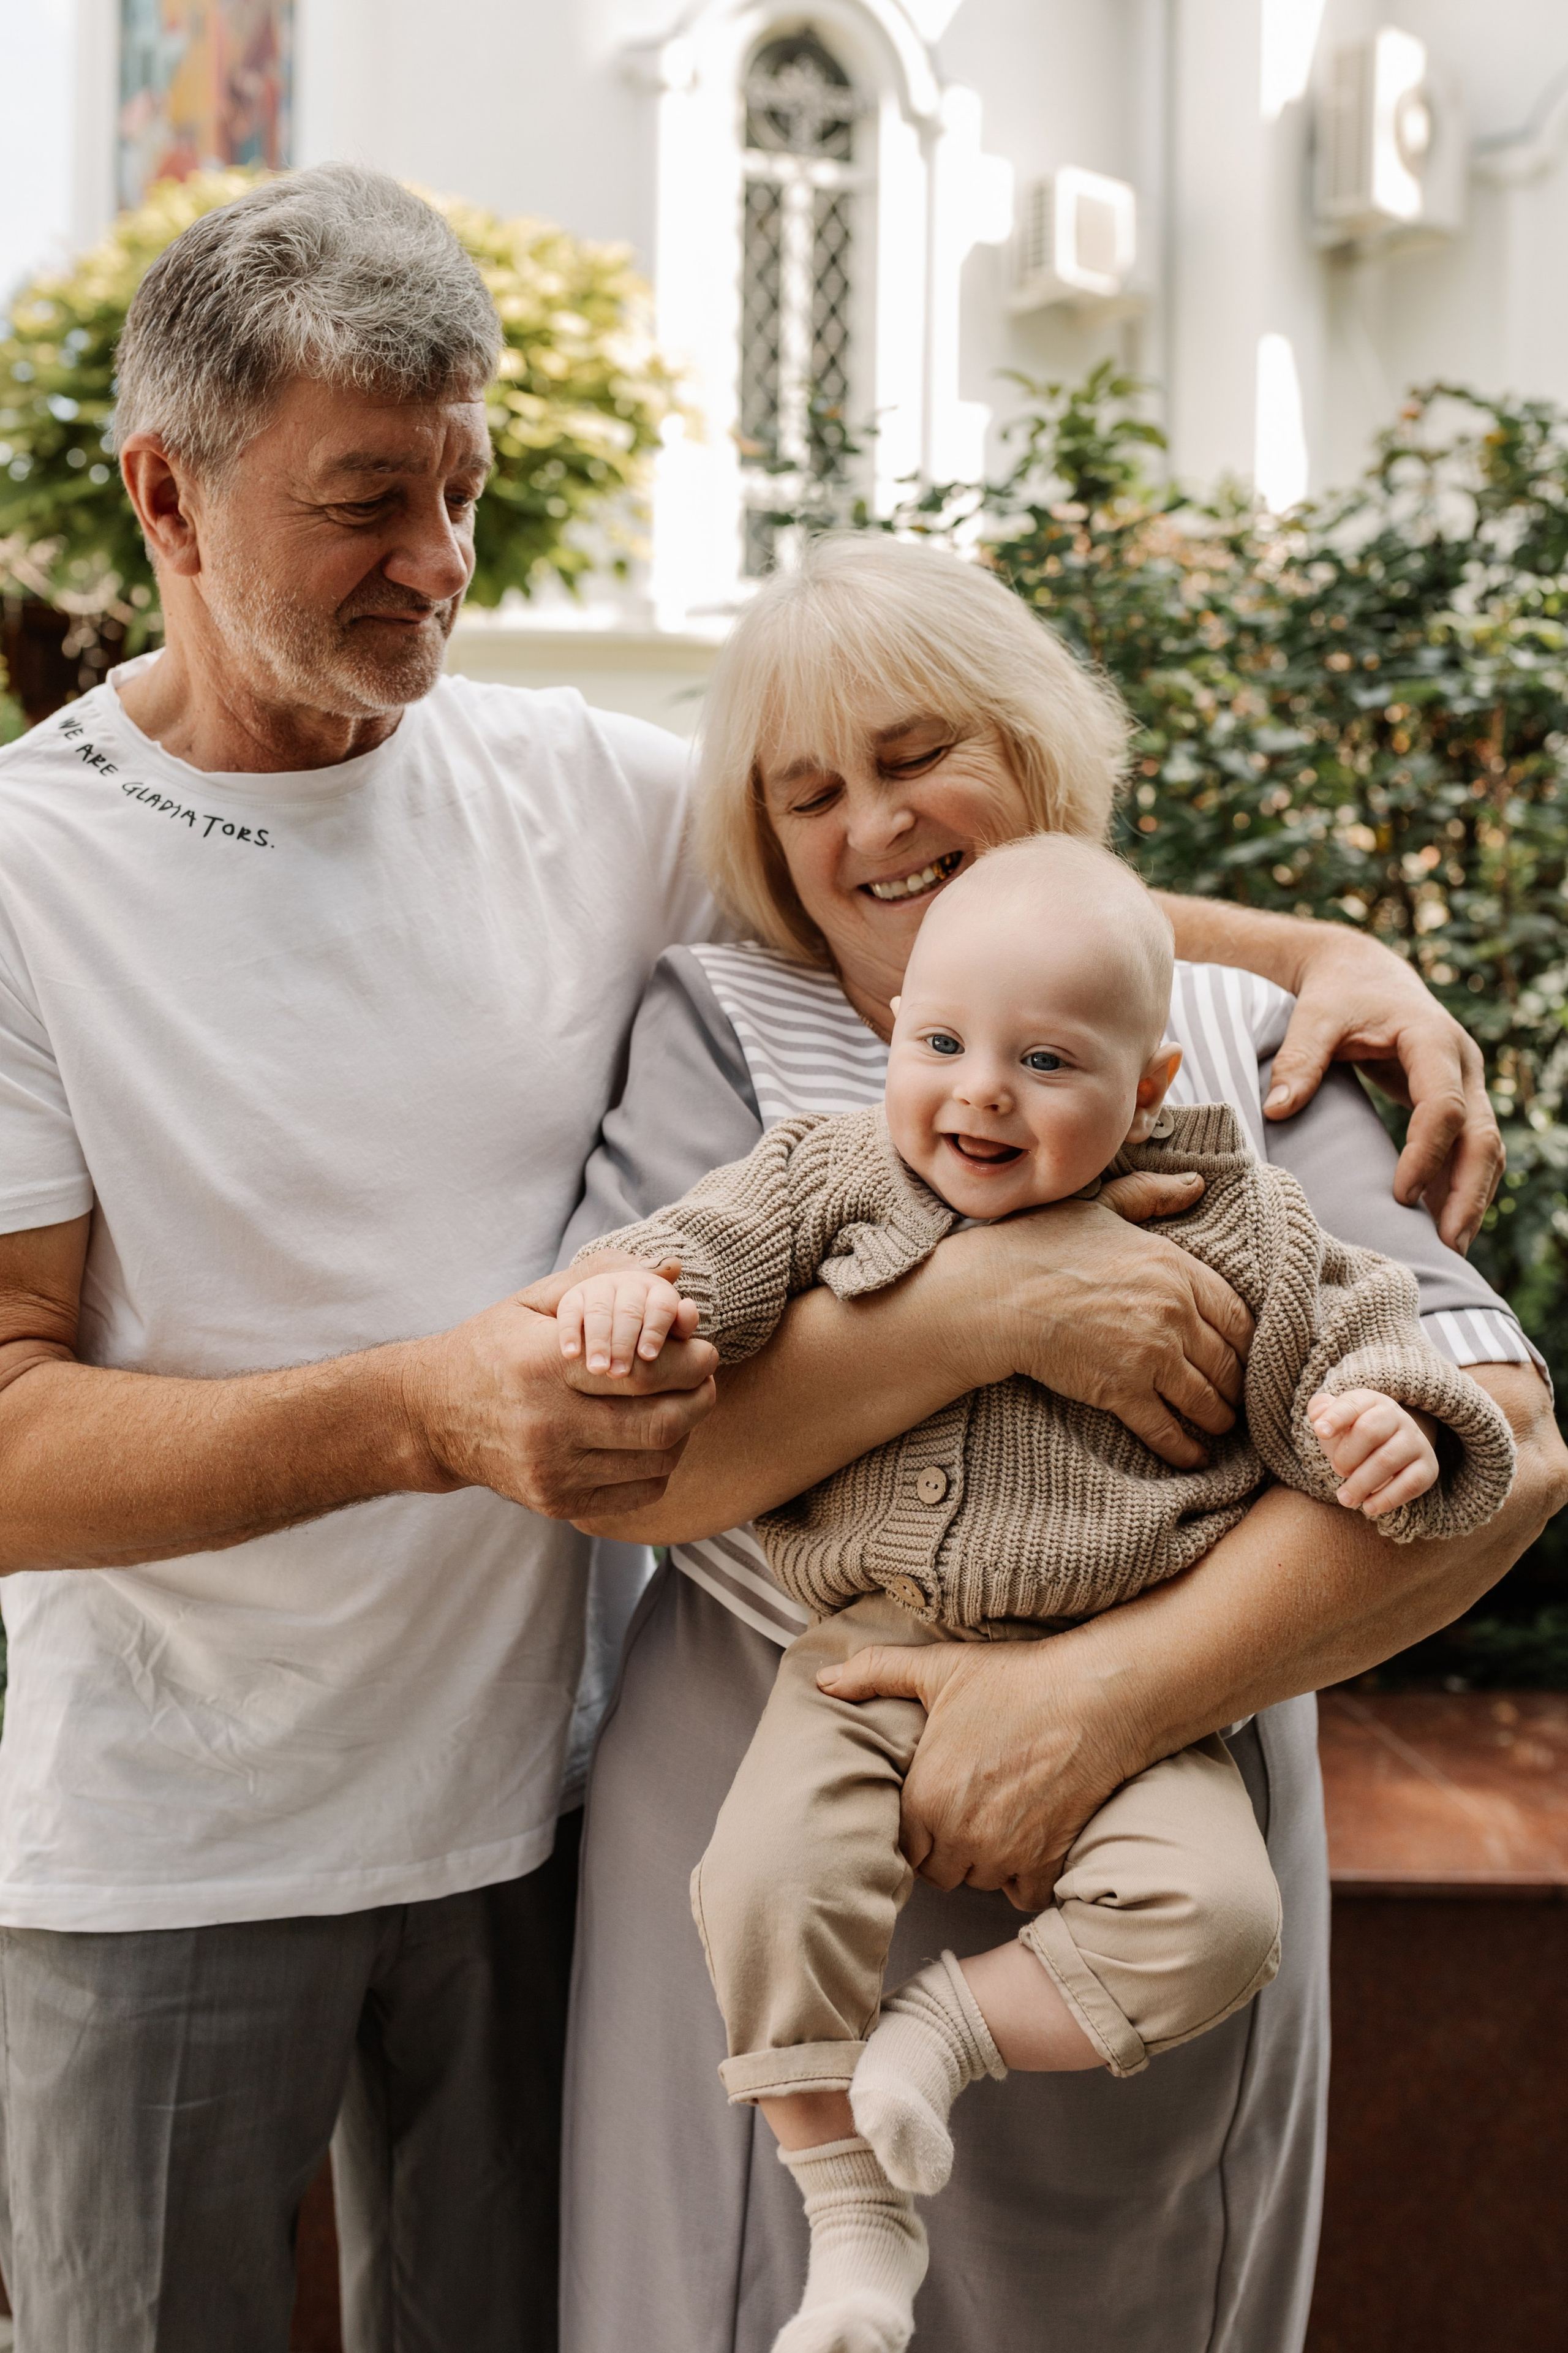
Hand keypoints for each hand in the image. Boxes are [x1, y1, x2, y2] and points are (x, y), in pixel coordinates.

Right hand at [400, 1291, 717, 1520]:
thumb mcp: (534, 1303)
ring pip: (656, 1460)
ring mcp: (551, 1471)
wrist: (432, 1416)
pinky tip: (651, 1440)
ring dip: (684, 1431)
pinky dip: (660, 1466)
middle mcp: (546, 1424)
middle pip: (660, 1422)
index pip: (643, 1370)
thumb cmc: (492, 1349)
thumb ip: (602, 1280)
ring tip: (681, 1405)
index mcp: (543, 1365)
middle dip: (700, 1398)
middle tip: (706, 1378)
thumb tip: (671, 1270)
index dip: (689, 1361)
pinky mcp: (556, 1503)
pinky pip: (639, 1492)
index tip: (703, 1350)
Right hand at [556, 1257, 698, 1375]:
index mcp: (658, 1291)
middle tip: (619, 1373)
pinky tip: (571, 1354)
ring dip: (599, 1342)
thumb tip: (688, 1307)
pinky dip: (569, 1332)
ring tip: (598, 1369)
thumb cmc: (649, 1330)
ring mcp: (600, 1288)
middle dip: (624, 1344)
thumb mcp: (670, 1328)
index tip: (648, 1356)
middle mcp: (629, 1285)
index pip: (661, 1306)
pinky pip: (570, 1311)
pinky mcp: (574, 1297)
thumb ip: (681, 1322)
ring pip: (599, 1311)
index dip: (655, 1331)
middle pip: (629, 1312)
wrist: (613, 1305)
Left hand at [818, 1637, 1134, 1911]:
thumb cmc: (1016, 1680)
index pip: (899, 1845)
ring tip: (993, 1819)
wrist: (1095, 1696)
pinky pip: (1022, 1895)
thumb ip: (873, 1673)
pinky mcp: (1046, 1862)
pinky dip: (1022, 1878)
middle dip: (942, 1848)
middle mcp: (960, 1837)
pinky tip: (1026, 1842)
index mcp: (926, 1799)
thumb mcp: (937, 1667)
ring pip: (977, 1881)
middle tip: (960, 1811)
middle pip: (936, 1870)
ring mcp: (1005, 1855)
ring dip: (980, 1860)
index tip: (928, 1806)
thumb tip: (824, 1681)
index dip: (911, 1827)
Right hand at [947, 1174, 1254, 1468]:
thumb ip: (1151, 1196)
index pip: (1237, 1316)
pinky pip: (1167, 1429)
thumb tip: (1195, 1184)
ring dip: (1218, 1420)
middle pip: (1228, 1363)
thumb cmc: (1040, 1245)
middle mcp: (1174, 1314)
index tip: (1246, 1356)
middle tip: (1239, 1399)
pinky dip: (1185, 1449)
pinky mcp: (1122, 1393)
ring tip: (1219, 1427)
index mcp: (1175, 1268)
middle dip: (1237, 1387)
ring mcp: (1151, 1356)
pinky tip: (1194, 1457)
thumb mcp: (1101, 1208)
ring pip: (1206, 1400)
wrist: (993, 1294)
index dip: (1247, 1343)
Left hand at [1263, 927, 1501, 1253]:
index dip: (1426, 1153)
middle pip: (1481, 1135)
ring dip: (1471, 1197)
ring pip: (1485, 1148)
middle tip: (1448, 1245)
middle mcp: (1461, 1063)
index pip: (1442, 1106)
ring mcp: (1465, 1083)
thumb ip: (1299, 1060)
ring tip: (1450, 1249)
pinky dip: (1459, 1186)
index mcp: (1432, 1040)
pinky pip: (1468, 1149)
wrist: (1363, 972)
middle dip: (1468, 1192)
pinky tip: (1441, 1225)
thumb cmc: (1337, 994)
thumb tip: (1275, 1110)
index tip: (1400, 1195)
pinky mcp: (1455, 1100)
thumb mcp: (1314, 1017)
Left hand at [1308, 1387, 1438, 1517]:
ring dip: (1361, 1483)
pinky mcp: (1428, 1467)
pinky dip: (1386, 1498)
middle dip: (1347, 1456)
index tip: (1320, 1432)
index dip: (1335, 1417)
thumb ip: (1321, 1410)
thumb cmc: (1355, 1435)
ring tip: (1345, 1498)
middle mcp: (1397, 1417)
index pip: (1352, 1405)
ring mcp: (1416, 1441)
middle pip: (1369, 1431)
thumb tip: (1318, 1414)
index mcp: (1371, 1402)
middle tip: (1338, 1471)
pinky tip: (1369, 1507)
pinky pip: (1409, 1483)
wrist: (1391, 1449)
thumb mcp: (1336, 1421)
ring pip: (1387, 1460)